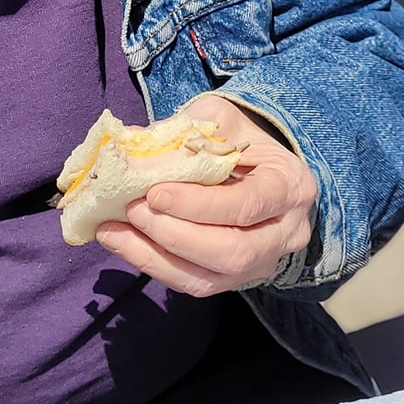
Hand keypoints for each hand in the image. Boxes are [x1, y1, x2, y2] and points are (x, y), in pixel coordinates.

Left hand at [95, 93, 317, 297]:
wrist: (258, 166)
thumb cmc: (241, 138)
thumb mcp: (221, 119)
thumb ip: (184, 130)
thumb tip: (129, 142)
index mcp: (289, 186)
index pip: (247, 205)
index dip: (199, 205)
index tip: (155, 193)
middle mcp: (285, 233)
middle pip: (232, 251)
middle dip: (175, 235)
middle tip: (133, 210)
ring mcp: (262, 263)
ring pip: (209, 279)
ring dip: (154, 257)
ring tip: (113, 232)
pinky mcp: (234, 279)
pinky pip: (193, 284)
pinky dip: (153, 265)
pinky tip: (123, 244)